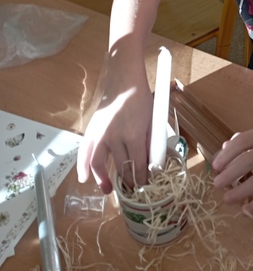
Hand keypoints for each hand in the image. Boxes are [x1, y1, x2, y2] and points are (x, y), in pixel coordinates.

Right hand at [77, 65, 152, 193]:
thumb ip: (149, 142)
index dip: (142, 178)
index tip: (145, 186)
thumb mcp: (151, 121)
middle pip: (121, 167)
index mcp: (134, 135)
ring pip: (100, 164)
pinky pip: (85, 153)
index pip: (139, 165)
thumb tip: (150, 162)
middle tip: (132, 189)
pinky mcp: (92, 130)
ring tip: (108, 189)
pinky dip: (83, 167)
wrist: (123, 81)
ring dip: (104, 180)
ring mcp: (101, 134)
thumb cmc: (141, 99)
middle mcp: (115, 137)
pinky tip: (84, 178)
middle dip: (128, 181)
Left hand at [212, 127, 252, 215]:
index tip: (216, 166)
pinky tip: (248, 210)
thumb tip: (223, 149)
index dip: (227, 154)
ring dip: (241, 191)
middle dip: (230, 173)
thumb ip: (246, 142)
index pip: (243, 141)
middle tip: (217, 185)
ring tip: (227, 200)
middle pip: (249, 160)